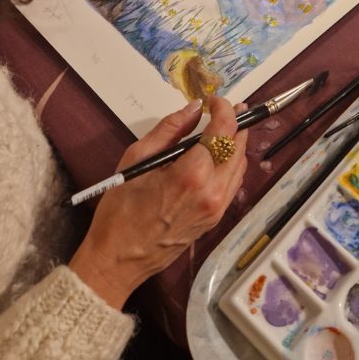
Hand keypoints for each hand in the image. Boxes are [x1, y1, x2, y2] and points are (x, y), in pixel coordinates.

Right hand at [69, 96, 247, 309]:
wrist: (118, 260)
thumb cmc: (120, 207)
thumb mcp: (138, 158)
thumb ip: (170, 129)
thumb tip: (194, 108)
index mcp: (192, 174)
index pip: (223, 130)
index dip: (225, 108)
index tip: (214, 100)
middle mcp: (213, 191)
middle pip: (238, 147)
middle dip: (235, 123)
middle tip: (226, 108)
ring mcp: (217, 208)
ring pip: (240, 166)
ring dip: (235, 143)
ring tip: (222, 129)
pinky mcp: (216, 219)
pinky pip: (233, 184)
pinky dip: (230, 164)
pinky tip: (217, 156)